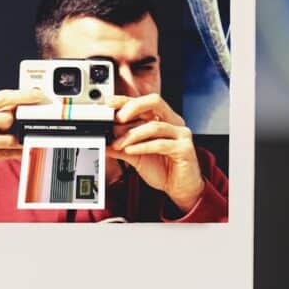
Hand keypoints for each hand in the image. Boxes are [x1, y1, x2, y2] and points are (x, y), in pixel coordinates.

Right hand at [0, 88, 47, 192]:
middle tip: (18, 125)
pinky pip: (6, 154)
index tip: (38, 96)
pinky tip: (20, 151)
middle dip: (16, 122)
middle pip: (7, 117)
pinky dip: (16, 153)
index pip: (1, 97)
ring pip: (8, 138)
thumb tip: (20, 105)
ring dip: (16, 140)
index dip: (23, 95)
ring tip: (16, 140)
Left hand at [107, 94, 203, 212]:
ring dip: (133, 134)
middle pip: (155, 102)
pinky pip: (161, 144)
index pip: (143, 102)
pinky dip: (142, 147)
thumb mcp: (136, 156)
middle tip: (117, 118)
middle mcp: (173, 122)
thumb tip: (104, 142)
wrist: (179, 187)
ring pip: (155, 126)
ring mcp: (181, 134)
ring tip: (118, 143)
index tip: (109, 104)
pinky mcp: (184, 148)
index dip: (126, 100)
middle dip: (133, 107)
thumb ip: (121, 147)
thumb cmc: (162, 169)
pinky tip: (130, 150)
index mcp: (162, 119)